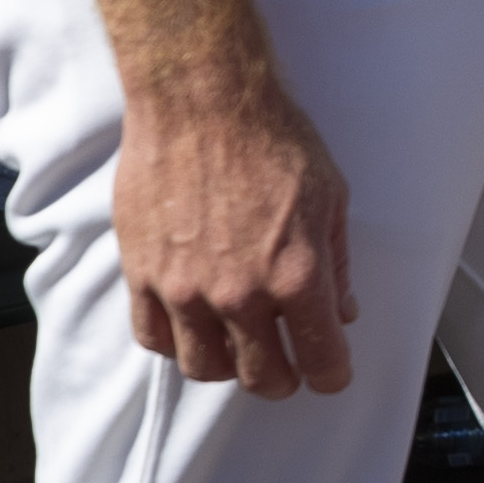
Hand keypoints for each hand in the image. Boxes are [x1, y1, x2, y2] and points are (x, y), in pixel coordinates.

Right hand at [115, 64, 356, 396]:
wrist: (201, 102)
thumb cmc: (273, 139)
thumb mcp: (331, 197)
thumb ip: (336, 264)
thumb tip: (342, 311)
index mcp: (298, 276)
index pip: (321, 359)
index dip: (331, 375)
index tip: (330, 374)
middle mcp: (240, 294)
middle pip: (261, 377)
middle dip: (282, 380)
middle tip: (287, 369)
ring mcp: (185, 289)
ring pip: (204, 367)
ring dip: (227, 367)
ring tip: (238, 348)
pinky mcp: (141, 274)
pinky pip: (154, 337)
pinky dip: (177, 343)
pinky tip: (193, 327)